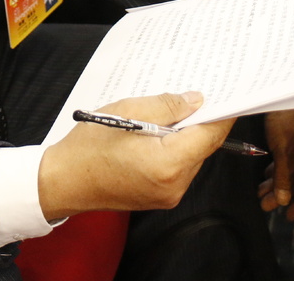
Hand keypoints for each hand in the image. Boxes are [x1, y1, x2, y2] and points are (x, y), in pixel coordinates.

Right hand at [39, 92, 234, 218]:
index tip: (229, 95)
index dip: (221, 113)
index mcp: (168, 163)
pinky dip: (173, 151)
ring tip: (160, 118)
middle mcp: (175, 184)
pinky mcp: (161, 199)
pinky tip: (154, 136)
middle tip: (188, 98)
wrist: (64, 182)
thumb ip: (167, 105)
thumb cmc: (88, 147)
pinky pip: (179, 169)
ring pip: (192, 158)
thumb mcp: (127, 111)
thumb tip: (196, 101)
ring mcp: (169, 196)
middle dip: (199, 122)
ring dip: (184, 137)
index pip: (210, 135)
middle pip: (203, 147)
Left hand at [257, 109, 293, 221]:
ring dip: (275, 183)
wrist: (290, 93)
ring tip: (261, 192)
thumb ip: (284, 175)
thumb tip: (283, 199)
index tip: (288, 216)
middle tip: (266, 205)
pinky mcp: (292, 139)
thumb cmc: (292, 119)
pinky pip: (285, 161)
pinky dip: (276, 169)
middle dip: (281, 196)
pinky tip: (266, 172)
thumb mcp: (285, 151)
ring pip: (289, 172)